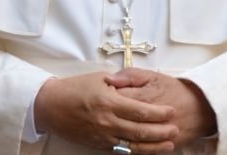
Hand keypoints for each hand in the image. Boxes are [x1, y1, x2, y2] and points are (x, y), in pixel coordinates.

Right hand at [34, 72, 178, 152]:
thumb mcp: (97, 78)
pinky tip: (147, 150)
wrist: (50, 106)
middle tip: (175, 129)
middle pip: (142, 130)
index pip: (141, 110)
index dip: (159, 113)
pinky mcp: (98, 144)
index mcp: (109, 101)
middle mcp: (107, 121)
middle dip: (162, 131)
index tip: (171, 111)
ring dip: (154, 146)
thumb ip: (118, 82)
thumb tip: (134, 85)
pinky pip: (122, 150)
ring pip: (135, 145)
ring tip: (169, 144)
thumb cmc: (73, 89)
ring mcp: (103, 135)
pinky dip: (138, 151)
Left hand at [108, 68, 216, 147]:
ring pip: (127, 137)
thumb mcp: (152, 76)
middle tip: (104, 111)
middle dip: (108, 116)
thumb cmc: (173, 90)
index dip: (105, 97)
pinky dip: (128, 146)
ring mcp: (153, 134)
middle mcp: (146, 118)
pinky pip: (139, 150)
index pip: (115, 98)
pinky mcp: (158, 146)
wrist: (199, 108)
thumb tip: (110, 79)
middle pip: (118, 119)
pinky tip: (122, 138)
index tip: (100, 95)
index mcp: (142, 97)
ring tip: (113, 124)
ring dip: (116, 132)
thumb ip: (130, 75)